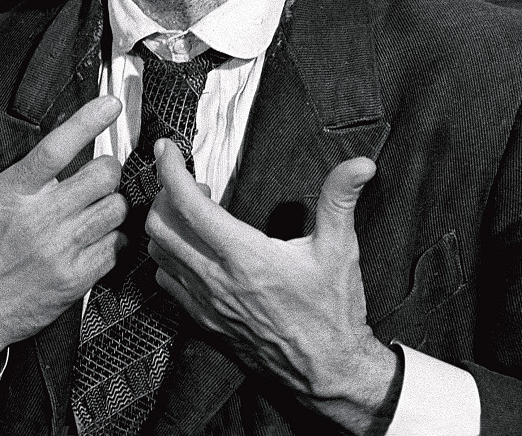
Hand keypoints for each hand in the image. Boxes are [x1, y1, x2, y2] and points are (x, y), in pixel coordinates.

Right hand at [0, 93, 126, 402]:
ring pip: (116, 209)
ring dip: (111, 203)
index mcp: (13, 192)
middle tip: (95, 174)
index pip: (56, 149)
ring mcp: (61, 251)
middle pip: (102, 175)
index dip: (86, 122)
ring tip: (92, 208)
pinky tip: (92, 238)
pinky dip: (111, 239)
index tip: (110, 104)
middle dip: (106, 168)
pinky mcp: (75, 280)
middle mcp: (40, 219)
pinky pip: (116, 246)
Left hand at [145, 141, 397, 434]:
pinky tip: (192, 247)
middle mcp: (216, 279)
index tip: (166, 148)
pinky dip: (167, 256)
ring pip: (158, 253)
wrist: (330, 373)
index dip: (170, 169)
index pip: (188, 204)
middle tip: (190, 182)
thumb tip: (363, 164)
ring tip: (194, 211)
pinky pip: (166, 281)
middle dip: (165, 193)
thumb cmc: (334, 308)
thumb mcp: (340, 249)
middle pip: (160, 226)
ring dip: (165, 224)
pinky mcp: (204, 320)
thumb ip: (340, 199)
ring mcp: (206, 303)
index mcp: (245, 256)